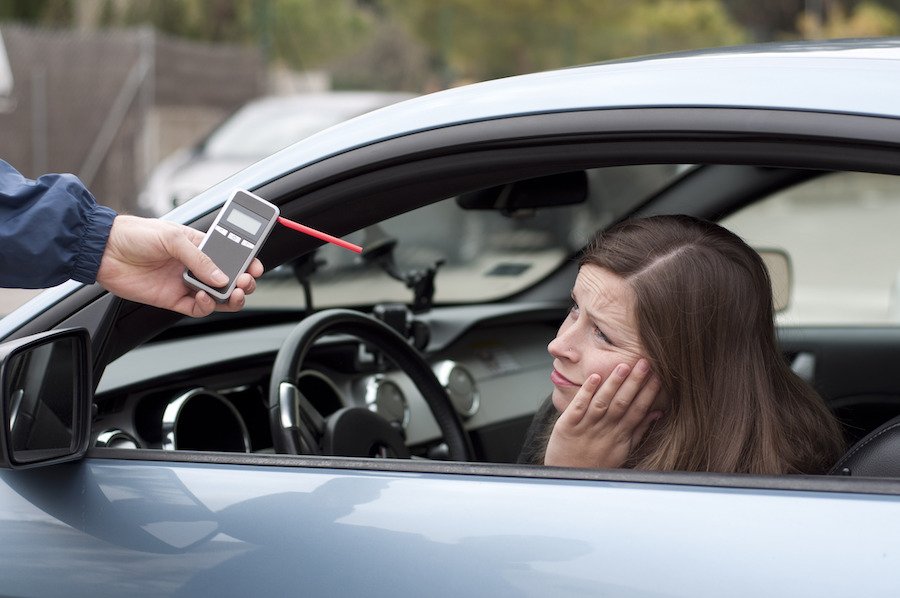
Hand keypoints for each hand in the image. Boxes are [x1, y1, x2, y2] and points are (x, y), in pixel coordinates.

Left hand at [96, 215, 263, 316]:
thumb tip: (222, 277)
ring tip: (234, 293)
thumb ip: (200, 258)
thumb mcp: (173, 238)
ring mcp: (185, 283)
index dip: (246, 262)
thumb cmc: (135, 234)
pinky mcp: (173, 299)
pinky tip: (203, 296)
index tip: (256, 267)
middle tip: (245, 281)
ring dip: (230, 297)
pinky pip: (197, 308)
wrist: (103, 251)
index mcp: (199, 245)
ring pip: (217, 297)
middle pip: (229, 279)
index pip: (231, 256)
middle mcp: (195, 266)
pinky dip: (206, 305)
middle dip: (243, 282)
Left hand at [544, 359, 661, 468]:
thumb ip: (639, 431)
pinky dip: (586, 392)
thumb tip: (658, 413)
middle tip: (644, 362)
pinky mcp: (567, 425)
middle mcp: (605, 430)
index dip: (649, 394)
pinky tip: (595, 378)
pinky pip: (578, 406)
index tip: (659, 376)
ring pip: (602, 403)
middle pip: (622, 404)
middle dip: (634, 383)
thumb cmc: (597, 463)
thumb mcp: (623, 450)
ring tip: (623, 366)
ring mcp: (586, 427)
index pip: (638, 411)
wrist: (569, 477)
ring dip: (613, 384)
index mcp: (620, 436)